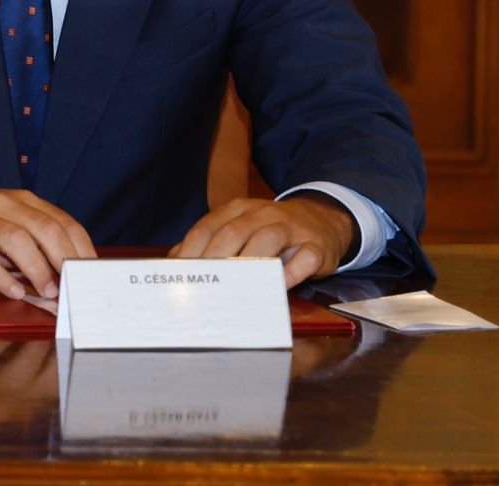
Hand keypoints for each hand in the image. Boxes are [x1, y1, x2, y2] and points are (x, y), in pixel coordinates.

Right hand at [0, 186, 95, 299]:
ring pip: (16, 240)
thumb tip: (63, 283)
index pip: (63, 222)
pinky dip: (0, 277)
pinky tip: (13, 291)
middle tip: (74, 287)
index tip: (92, 276)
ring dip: (37, 269)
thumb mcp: (3, 226)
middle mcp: (1, 204)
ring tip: (48, 292)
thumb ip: (32, 247)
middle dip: (64, 260)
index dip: (82, 250)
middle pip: (44, 229)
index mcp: (20, 200)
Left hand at [170, 194, 354, 287]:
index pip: (208, 228)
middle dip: (214, 260)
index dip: (191, 251)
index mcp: (238, 210)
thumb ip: (210, 240)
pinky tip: (276, 287)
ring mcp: (292, 228)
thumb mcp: (240, 226)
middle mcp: (263, 214)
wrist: (322, 219)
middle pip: (233, 234)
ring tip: (233, 288)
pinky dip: (290, 273)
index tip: (180, 274)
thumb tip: (176, 260)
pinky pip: (304, 259)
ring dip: (249, 263)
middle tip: (202, 285)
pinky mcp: (316, 246)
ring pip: (267, 240)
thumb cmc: (270, 229)